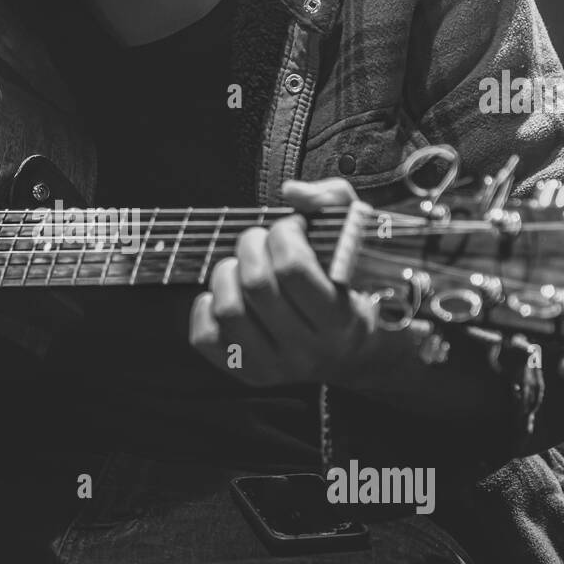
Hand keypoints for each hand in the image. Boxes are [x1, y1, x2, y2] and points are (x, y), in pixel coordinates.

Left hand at [189, 179, 380, 385]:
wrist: (354, 350)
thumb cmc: (350, 285)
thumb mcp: (357, 238)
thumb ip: (333, 202)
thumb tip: (293, 192)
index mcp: (341, 320)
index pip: (293, 269)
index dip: (283, 235)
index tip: (291, 227)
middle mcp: (308, 350)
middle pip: (256, 285)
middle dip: (251, 245)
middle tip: (261, 238)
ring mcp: (275, 366)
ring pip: (228, 309)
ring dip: (227, 273)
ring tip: (243, 265)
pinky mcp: (246, 372)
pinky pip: (205, 337)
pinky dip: (206, 307)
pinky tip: (231, 293)